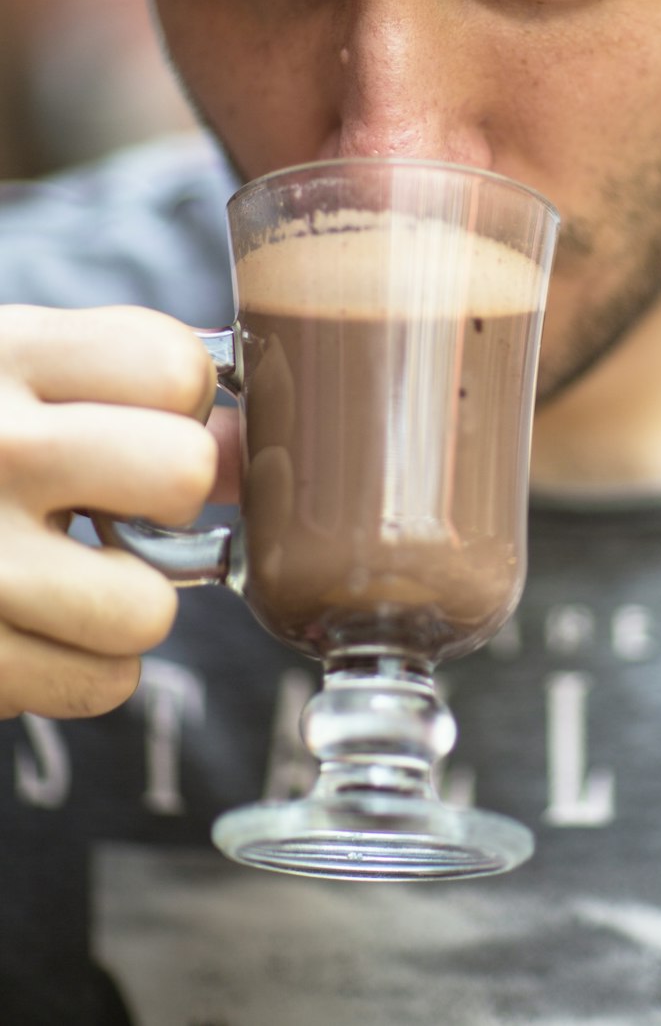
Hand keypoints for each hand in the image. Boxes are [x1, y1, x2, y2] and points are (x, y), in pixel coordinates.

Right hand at [0, 305, 218, 719]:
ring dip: (128, 601)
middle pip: (182, 473)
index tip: (137, 412)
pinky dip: (82, 666)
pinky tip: (32, 623)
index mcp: (5, 354)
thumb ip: (135, 385)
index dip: (180, 398)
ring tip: (72, 572)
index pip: (177, 367)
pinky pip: (102, 685)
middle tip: (118, 499)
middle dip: (169, 492)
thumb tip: (256, 446)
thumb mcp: (22, 374)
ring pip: (148, 609)